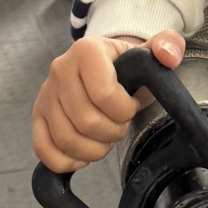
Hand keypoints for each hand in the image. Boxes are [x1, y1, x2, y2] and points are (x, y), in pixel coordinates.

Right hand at [32, 29, 184, 172]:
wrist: (102, 67)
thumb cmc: (126, 66)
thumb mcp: (148, 54)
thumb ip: (167, 46)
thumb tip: (169, 54)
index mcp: (87, 51)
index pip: (104, 94)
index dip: (124, 110)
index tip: (130, 106)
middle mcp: (60, 70)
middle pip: (86, 121)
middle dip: (112, 132)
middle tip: (120, 125)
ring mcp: (46, 94)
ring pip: (66, 139)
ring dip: (93, 149)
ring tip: (105, 139)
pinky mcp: (38, 115)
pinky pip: (44, 149)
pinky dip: (66, 161)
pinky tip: (83, 156)